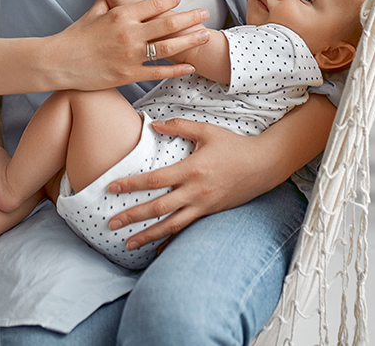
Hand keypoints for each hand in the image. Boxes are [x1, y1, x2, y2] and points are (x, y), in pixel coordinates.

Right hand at [44, 0, 210, 91]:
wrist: (58, 61)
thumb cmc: (74, 36)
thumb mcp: (93, 13)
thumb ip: (108, 2)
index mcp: (121, 14)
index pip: (153, 4)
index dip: (170, 2)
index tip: (181, 0)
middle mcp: (129, 33)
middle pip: (168, 24)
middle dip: (190, 18)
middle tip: (205, 14)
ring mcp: (130, 55)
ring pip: (168, 48)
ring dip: (189, 41)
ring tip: (204, 36)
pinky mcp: (128, 74)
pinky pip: (158, 72)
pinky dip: (176, 69)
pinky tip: (190, 67)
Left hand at [105, 119, 272, 250]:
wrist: (263, 166)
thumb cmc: (234, 145)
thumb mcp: (207, 131)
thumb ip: (179, 126)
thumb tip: (152, 124)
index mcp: (192, 169)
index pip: (155, 180)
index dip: (132, 185)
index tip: (112, 188)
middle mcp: (196, 191)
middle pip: (159, 208)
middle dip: (133, 216)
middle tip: (110, 223)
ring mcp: (204, 206)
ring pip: (171, 226)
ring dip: (147, 236)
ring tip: (127, 244)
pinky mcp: (210, 214)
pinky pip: (187, 230)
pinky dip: (170, 242)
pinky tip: (156, 250)